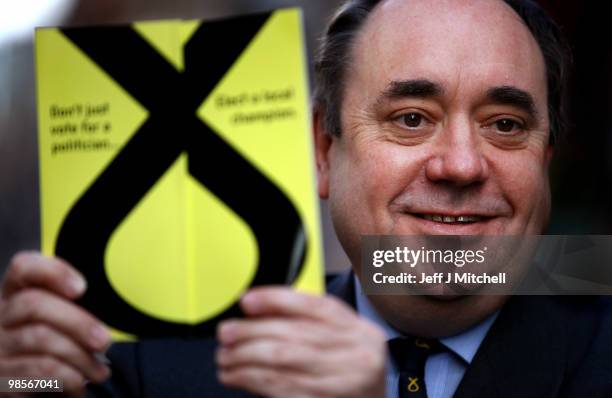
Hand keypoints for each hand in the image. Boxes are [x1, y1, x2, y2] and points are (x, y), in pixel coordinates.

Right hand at [0, 252, 110, 396]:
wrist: (40, 395)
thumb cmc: (57, 353)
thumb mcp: (65, 325)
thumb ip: (74, 307)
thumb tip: (110, 303)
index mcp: (16, 296)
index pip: (24, 267)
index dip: (53, 272)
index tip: (82, 288)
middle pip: (33, 304)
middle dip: (77, 322)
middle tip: (104, 341)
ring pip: (40, 339)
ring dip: (80, 356)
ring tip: (99, 370)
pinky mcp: (1, 379)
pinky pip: (39, 370)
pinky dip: (68, 377)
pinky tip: (79, 383)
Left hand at [216, 287, 386, 397]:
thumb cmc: (348, 366)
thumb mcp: (339, 336)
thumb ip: (307, 319)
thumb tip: (256, 306)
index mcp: (358, 330)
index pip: (315, 306)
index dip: (277, 300)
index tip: (247, 300)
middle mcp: (355, 354)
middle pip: (294, 335)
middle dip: (252, 332)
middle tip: (226, 332)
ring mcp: (341, 382)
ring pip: (283, 362)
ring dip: (245, 358)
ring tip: (225, 355)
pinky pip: (280, 388)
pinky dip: (252, 380)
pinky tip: (235, 375)